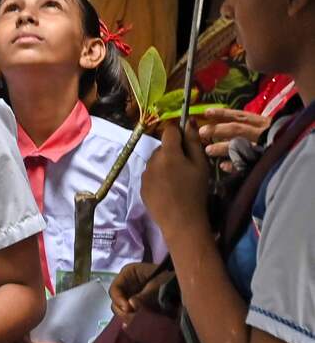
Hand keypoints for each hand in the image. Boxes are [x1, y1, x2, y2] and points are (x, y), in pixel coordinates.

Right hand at [110, 262, 172, 323]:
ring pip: (123, 310)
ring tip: (137, 323)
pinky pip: (132, 315)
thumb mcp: (157, 284)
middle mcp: (127, 286)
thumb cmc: (169, 277)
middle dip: (123, 311)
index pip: (115, 288)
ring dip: (129, 317)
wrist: (185, 284)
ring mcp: (132, 297)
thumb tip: (131, 306)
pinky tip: (138, 326)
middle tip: (132, 318)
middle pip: (116, 301)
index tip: (128, 309)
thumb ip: (144, 295)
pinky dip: (135, 321)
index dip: (118, 299)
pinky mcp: (139, 307)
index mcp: (128, 274)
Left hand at [141, 123, 210, 243]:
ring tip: (177, 180)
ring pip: (156, 161)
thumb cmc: (196, 192)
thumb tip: (189, 121)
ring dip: (165, 164)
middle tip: (186, 167)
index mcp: (168, 153)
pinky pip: (151, 174)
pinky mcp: (141, 186)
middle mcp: (152, 160)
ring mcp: (145, 173)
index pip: (169, 130)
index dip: (178, 133)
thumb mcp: (201, 166)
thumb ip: (194, 142)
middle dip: (173, 151)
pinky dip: (158, 177)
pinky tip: (168, 189)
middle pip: (162, 147)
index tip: (187, 143)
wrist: (181, 221)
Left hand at [199, 108, 269, 171]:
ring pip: (241, 145)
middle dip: (218, 130)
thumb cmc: (273, 136)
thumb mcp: (262, 126)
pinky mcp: (263, 160)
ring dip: (222, 148)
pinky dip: (234, 164)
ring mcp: (263, 146)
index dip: (222, 113)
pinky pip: (247, 163)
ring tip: (208, 150)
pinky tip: (223, 166)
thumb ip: (245, 124)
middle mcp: (262, 132)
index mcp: (262, 122)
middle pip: (237, 129)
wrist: (298, 153)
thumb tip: (216, 120)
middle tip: (202, 132)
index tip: (206, 112)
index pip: (239, 115)